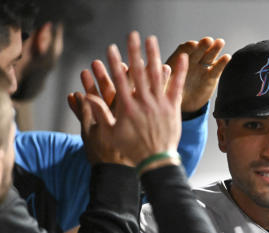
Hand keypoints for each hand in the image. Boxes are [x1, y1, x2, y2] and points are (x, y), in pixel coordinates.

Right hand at [74, 31, 187, 166]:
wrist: (156, 160)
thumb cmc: (132, 149)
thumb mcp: (110, 133)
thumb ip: (99, 113)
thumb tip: (86, 97)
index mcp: (127, 107)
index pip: (119, 80)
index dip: (115, 62)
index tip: (111, 48)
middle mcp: (143, 102)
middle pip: (138, 72)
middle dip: (134, 52)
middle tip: (132, 35)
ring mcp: (159, 104)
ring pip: (156, 75)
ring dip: (154, 56)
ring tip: (151, 40)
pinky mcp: (173, 108)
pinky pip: (176, 87)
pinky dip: (179, 72)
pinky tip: (181, 59)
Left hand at [166, 37, 230, 112]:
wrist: (182, 103)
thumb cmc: (170, 93)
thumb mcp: (164, 86)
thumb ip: (163, 77)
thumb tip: (162, 67)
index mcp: (178, 60)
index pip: (183, 50)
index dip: (188, 48)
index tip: (193, 45)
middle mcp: (191, 61)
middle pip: (198, 51)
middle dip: (203, 46)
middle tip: (208, 40)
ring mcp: (202, 67)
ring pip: (209, 56)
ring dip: (214, 49)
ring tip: (220, 42)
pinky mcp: (211, 77)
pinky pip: (217, 69)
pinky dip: (222, 63)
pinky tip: (227, 57)